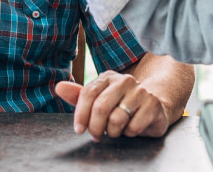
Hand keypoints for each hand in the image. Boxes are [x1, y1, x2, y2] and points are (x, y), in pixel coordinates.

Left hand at [54, 70, 171, 140]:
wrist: (153, 106)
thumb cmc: (121, 105)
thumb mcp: (98, 100)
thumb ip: (78, 96)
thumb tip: (59, 87)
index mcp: (108, 77)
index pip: (88, 93)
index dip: (81, 115)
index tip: (79, 130)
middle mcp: (125, 80)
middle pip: (101, 107)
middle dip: (95, 127)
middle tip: (97, 135)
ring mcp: (141, 91)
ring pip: (117, 120)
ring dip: (113, 132)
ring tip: (116, 130)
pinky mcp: (153, 104)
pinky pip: (133, 127)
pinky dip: (130, 133)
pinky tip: (132, 127)